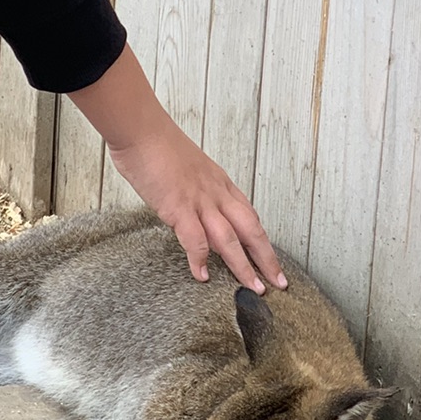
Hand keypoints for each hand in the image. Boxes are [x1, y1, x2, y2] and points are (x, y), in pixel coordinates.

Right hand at [68, 46, 285, 291]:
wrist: (142, 130)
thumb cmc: (157, 146)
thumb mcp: (185, 169)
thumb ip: (193, 189)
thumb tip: (190, 206)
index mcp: (220, 184)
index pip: (249, 217)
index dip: (262, 241)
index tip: (270, 260)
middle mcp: (217, 194)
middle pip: (251, 230)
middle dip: (266, 258)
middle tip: (279, 283)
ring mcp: (200, 201)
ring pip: (231, 239)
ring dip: (243, 266)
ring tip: (253, 289)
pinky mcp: (179, 207)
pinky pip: (196, 239)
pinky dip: (201, 259)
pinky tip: (203, 276)